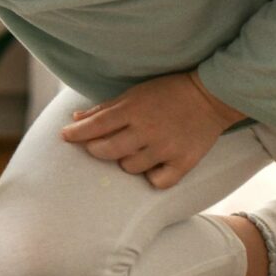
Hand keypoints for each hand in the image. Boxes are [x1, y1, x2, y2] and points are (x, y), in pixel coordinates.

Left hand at [60, 71, 242, 188]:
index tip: (65, 136)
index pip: (95, 125)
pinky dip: (151, 177)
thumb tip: (75, 118)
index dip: (76, 133)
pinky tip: (151, 167)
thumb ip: (104, 108)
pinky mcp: (184, 162)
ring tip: (133, 151)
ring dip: (125, 161)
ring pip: (129, 168)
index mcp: (133, 110)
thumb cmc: (166, 93)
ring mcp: (166, 148)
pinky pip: (158, 182)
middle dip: (96, 149)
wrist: (210, 97)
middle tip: (97, 146)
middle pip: (107, 151)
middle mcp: (148, 130)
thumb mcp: (133, 93)